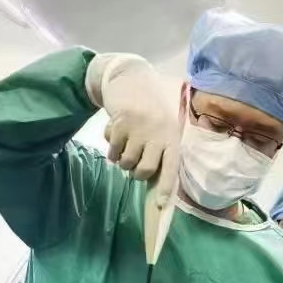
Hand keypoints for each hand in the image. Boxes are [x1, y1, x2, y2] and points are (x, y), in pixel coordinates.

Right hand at [86, 54, 179, 206]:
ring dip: (121, 160)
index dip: (165, 187)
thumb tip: (151, 182)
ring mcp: (139, 128)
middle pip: (145, 170)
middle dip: (136, 173)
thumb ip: (158, 151)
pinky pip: (112, 151)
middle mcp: (158, 132)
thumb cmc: (148, 110)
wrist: (130, 78)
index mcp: (171, 136)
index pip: (171, 166)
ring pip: (126, 163)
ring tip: (123, 147)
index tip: (159, 205)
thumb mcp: (160, 128)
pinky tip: (114, 136)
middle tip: (134, 165)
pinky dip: (111, 149)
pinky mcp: (121, 124)